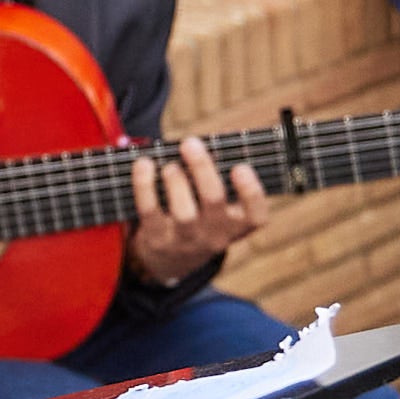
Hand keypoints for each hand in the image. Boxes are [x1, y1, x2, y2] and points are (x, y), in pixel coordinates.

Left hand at [126, 134, 267, 283]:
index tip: (240, 167)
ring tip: (169, 165)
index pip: (255, 217)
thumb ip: (218, 177)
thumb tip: (213, 138)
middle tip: (190, 143)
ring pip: (184, 212)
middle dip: (202, 168)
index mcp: (236, 225)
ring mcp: (186, 240)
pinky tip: (143, 165)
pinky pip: (150, 211)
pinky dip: (145, 185)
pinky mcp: (157, 240)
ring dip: (176, 181)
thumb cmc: (199, 217)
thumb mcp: (217, 209)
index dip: (251, 192)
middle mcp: (215, 236)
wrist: (169, 260)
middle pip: (214, 201)